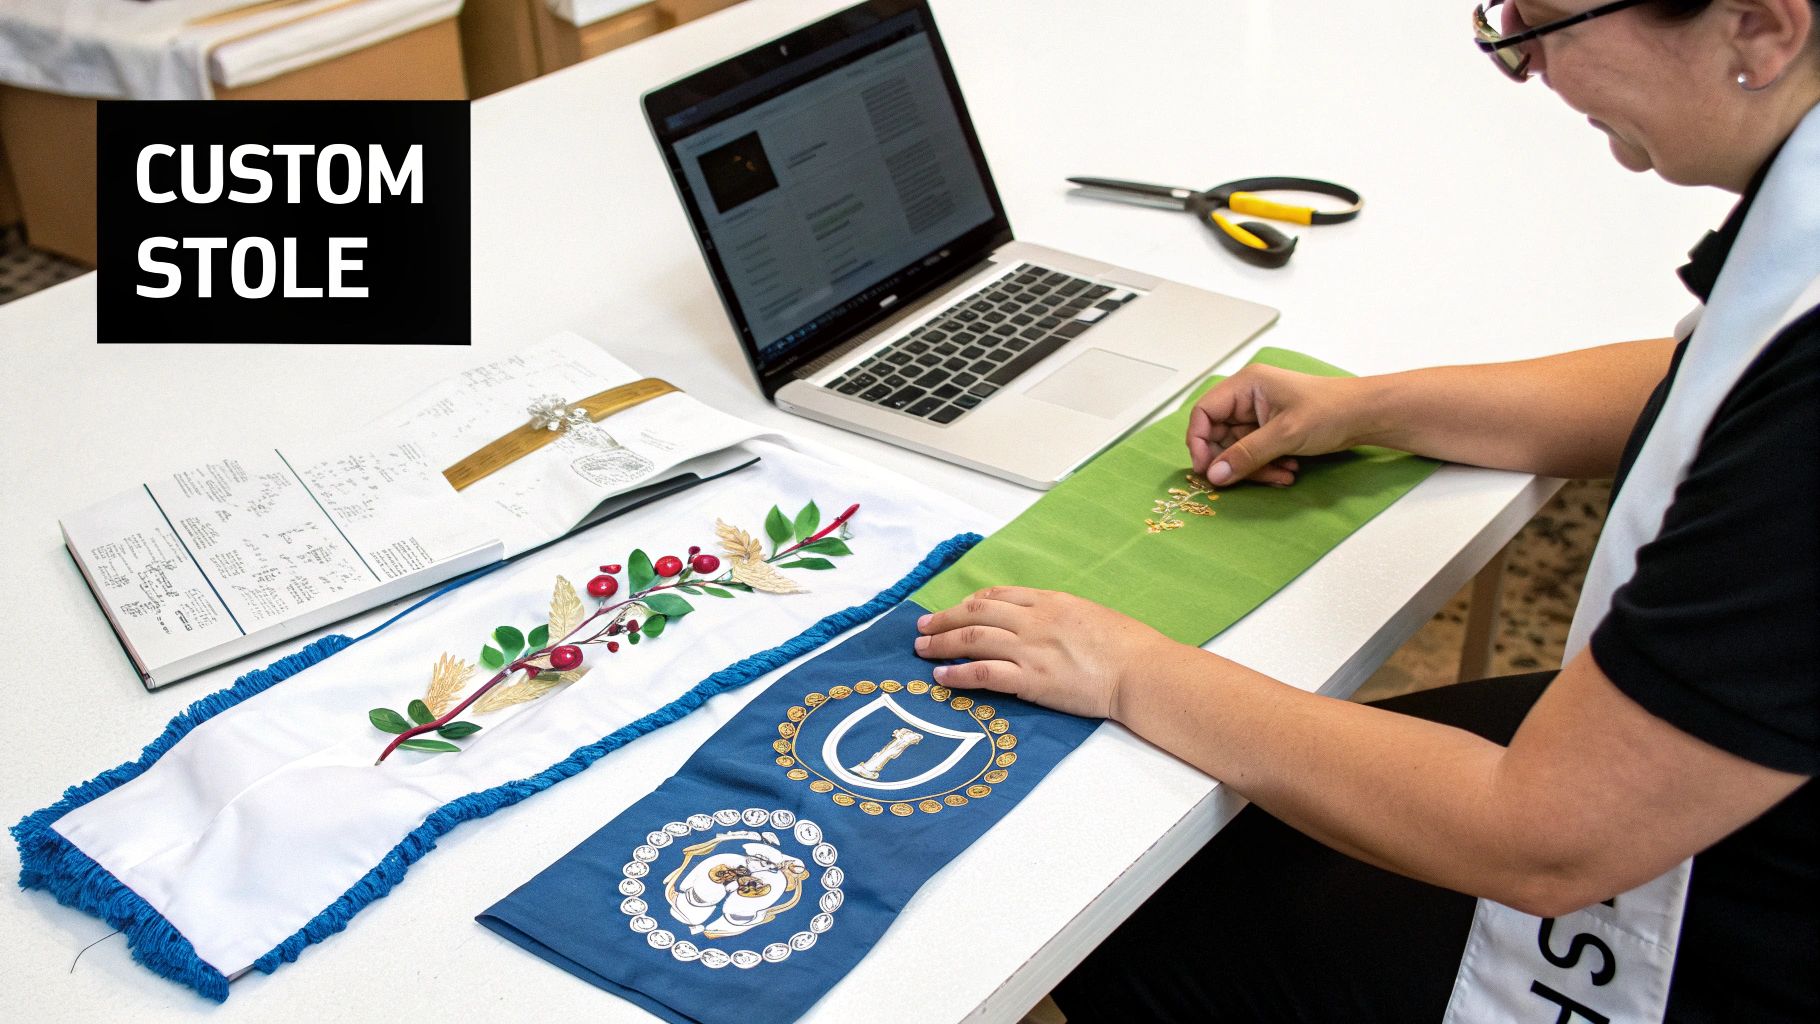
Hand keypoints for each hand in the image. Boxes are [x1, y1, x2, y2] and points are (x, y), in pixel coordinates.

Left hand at [913, 587, 1175, 719]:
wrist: (1141, 671)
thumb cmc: (1128, 646)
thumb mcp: (1091, 615)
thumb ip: (1062, 616)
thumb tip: (1047, 623)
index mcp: (1050, 602)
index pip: (999, 595)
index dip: (971, 602)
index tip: (956, 609)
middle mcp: (1034, 620)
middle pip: (976, 613)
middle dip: (945, 619)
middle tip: (922, 627)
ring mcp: (1030, 649)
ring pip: (972, 639)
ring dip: (941, 643)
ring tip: (921, 649)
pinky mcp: (1031, 680)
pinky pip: (983, 673)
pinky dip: (957, 674)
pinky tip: (940, 677)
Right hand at [1186, 364, 1368, 485]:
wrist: (1366, 416)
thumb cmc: (1332, 410)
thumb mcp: (1285, 434)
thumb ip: (1246, 455)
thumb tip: (1214, 475)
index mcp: (1246, 385)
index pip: (1204, 412)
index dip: (1199, 441)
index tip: (1206, 469)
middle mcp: (1248, 398)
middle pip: (1219, 435)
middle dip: (1235, 461)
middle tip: (1245, 479)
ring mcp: (1260, 415)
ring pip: (1238, 449)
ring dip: (1255, 468)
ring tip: (1280, 475)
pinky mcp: (1271, 430)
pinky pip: (1256, 453)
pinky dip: (1267, 466)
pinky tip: (1288, 471)